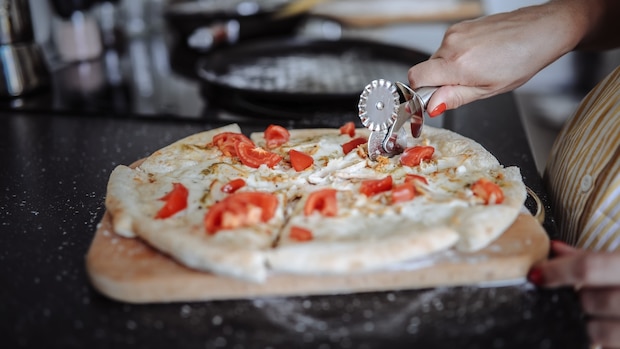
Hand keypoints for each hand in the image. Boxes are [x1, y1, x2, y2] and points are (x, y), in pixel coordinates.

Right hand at [408, 1, 584, 115]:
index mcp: (457, 64)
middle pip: (427, 69)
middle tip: (467, 85)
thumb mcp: (488, 90)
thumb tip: (432, 106)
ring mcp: (456, 32)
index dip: (420, 92)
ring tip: (479, 69)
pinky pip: (449, 47)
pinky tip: (480, 57)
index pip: (415, 78)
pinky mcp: (462, 26)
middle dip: (440, 82)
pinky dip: (458, 56)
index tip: (434, 99)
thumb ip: (456, 98)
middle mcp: (452, 44)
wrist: (542, 30)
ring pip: (438, 59)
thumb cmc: (522, 60)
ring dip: (451, 69)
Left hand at [528, 240, 619, 347]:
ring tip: (603, 316)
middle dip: (580, 300)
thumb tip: (555, 249)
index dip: (557, 271)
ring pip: (597, 331)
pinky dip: (604, 340)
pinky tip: (610, 329)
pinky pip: (607, 346)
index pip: (589, 267)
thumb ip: (593, 258)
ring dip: (590, 325)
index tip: (536, 275)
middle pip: (590, 301)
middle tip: (585, 297)